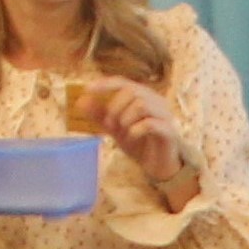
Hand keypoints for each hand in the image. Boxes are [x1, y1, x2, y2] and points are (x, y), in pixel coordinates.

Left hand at [87, 82, 199, 205]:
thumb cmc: (138, 143)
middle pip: (132, 91)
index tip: (88, 90)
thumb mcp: (114, 129)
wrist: (157, 166)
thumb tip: (80, 102)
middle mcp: (155, 101)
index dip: (105, 84)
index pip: (123, 82)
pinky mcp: (168, 131)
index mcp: (142, 96)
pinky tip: (131, 137)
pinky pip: (150, 123)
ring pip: (142, 104)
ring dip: (125, 118)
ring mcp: (164, 115)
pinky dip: (136, 130)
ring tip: (122, 131)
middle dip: (115, 107)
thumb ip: (100, 115)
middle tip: (109, 124)